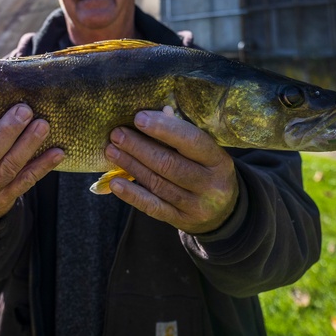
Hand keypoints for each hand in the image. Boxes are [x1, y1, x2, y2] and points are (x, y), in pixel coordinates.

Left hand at [104, 106, 238, 234]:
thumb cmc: (208, 171)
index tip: (139, 117)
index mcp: (219, 161)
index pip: (192, 141)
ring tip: (111, 150)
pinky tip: (116, 182)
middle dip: (139, 147)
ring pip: (158, 183)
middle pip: (169, 164)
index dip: (164, 128)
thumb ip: (183, 134)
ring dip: (131, 165)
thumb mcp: (206, 153)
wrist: (224, 213)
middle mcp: (210, 185)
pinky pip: (153, 207)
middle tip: (117, 134)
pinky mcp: (181, 221)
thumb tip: (157, 114)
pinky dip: (132, 194)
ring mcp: (196, 206)